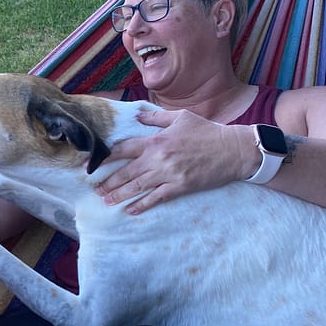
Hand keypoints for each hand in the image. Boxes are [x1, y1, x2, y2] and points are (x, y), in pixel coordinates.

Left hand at [95, 109, 245, 213]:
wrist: (233, 150)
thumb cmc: (207, 131)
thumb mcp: (181, 117)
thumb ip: (156, 117)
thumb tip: (138, 114)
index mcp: (156, 140)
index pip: (124, 149)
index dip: (106, 157)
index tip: (92, 164)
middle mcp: (159, 158)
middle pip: (127, 172)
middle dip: (109, 181)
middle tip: (95, 189)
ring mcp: (169, 174)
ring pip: (138, 186)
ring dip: (120, 194)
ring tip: (105, 200)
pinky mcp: (180, 187)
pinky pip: (156, 198)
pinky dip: (142, 205)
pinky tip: (130, 210)